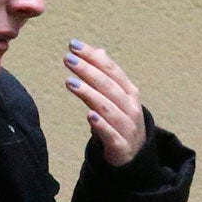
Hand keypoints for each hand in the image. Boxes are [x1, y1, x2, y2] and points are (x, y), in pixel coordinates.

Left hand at [63, 41, 147, 166]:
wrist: (133, 156)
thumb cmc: (119, 121)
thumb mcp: (115, 97)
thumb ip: (106, 76)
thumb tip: (98, 51)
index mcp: (128, 92)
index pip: (111, 70)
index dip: (93, 57)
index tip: (73, 45)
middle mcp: (130, 107)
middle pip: (108, 86)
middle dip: (89, 71)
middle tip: (68, 59)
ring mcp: (127, 126)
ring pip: (108, 108)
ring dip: (90, 94)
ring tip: (70, 83)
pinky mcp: (120, 145)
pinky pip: (111, 134)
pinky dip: (101, 125)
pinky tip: (89, 116)